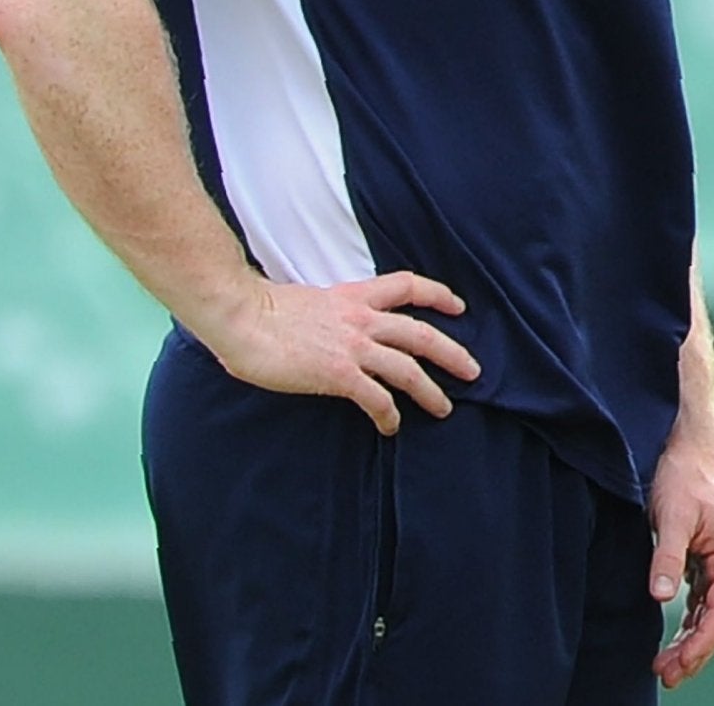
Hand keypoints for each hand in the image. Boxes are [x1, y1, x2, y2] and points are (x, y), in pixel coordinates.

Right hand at [197, 271, 479, 435]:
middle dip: (452, 352)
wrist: (241, 316)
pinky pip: (376, 397)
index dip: (437, 294)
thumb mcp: (309, 300)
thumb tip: (330, 328)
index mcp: (353, 295)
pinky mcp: (339, 373)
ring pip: (408, 368)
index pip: (406, 286)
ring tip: (444, 408)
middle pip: (421, 334)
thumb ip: (330, 312)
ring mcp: (352, 346)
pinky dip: (388, 413)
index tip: (457, 305)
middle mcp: (360, 318)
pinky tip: (391, 427)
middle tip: (473, 370)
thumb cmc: (261, 310)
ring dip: (430, 391)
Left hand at [647, 434, 713, 687]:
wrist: (684, 445)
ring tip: (664, 667)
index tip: (677, 666)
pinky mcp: (704, 560)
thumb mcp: (673, 514)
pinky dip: (688, 623)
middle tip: (665, 676)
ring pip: (709, 614)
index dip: (701, 643)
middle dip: (695, 652)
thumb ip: (668, 556)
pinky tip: (672, 639)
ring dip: (690, 642)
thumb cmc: (682, 475)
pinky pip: (700, 602)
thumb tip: (662, 598)